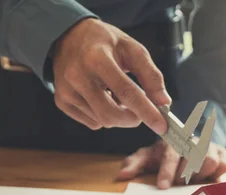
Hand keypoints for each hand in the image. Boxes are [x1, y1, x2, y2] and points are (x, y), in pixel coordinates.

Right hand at [51, 18, 170, 133]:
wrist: (69, 36)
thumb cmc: (104, 43)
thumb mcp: (132, 49)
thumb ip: (151, 75)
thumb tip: (163, 102)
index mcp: (97, 58)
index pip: (126, 92)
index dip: (146, 111)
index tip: (162, 126)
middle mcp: (77, 76)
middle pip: (111, 114)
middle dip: (132, 119)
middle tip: (141, 110)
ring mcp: (67, 90)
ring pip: (103, 121)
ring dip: (118, 114)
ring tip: (116, 94)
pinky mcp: (62, 101)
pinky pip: (92, 122)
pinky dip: (103, 115)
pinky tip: (102, 97)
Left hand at [116, 140, 225, 189]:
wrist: (187, 144)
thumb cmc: (164, 154)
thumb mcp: (147, 158)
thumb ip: (134, 164)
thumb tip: (121, 176)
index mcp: (173, 139)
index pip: (171, 154)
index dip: (167, 171)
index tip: (162, 187)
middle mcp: (192, 140)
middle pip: (195, 157)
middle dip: (186, 173)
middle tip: (180, 181)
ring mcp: (209, 146)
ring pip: (211, 160)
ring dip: (201, 174)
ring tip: (192, 180)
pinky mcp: (223, 154)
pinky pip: (225, 165)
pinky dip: (216, 174)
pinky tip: (206, 178)